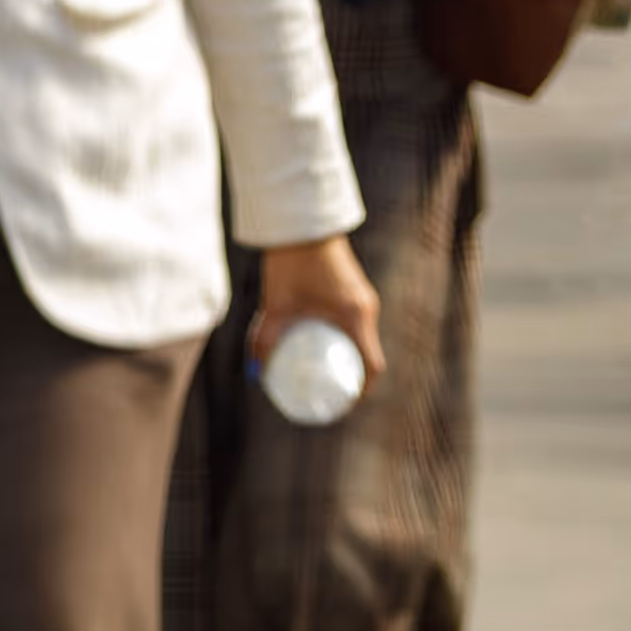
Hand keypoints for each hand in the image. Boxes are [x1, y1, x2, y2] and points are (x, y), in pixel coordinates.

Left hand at [254, 231, 383, 389]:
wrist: (301, 224)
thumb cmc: (289, 263)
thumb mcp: (277, 305)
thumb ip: (266, 338)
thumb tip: (257, 373)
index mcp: (355, 316)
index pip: (372, 365)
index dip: (363, 391)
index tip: (346, 406)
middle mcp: (365, 309)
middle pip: (370, 355)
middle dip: (356, 381)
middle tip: (334, 397)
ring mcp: (362, 299)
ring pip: (365, 340)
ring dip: (354, 360)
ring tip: (333, 379)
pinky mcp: (354, 291)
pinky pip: (358, 326)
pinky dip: (350, 343)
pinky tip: (334, 351)